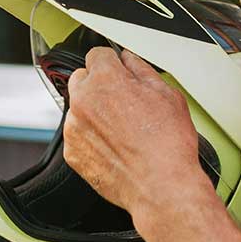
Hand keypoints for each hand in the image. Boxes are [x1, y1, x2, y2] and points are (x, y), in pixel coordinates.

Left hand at [63, 46, 207, 230]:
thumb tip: (130, 60)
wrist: (161, 186)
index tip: (120, 73)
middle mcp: (83, 100)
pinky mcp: (72, 152)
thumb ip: (142, 69)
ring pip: (79, 108)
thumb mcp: (167, 94)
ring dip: (94, 112)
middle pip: (82, 79)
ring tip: (123, 130)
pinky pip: (78, 135)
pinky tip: (115, 146)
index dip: (113, 63)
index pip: (97, 54)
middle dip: (99, 85)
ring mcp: (74, 128)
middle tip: (124, 102)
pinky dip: (91, 138)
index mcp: (105, 79)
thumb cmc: (168, 144)